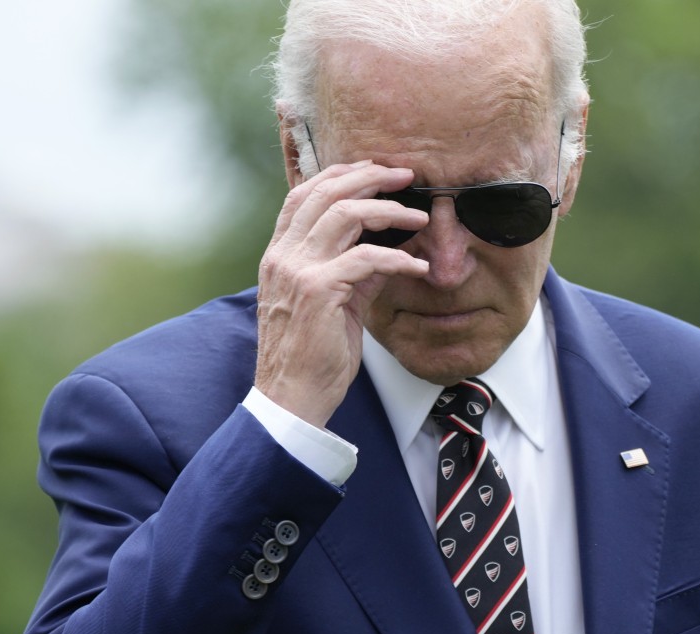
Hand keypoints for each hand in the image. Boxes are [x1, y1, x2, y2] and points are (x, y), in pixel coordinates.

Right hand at [255, 161, 429, 426]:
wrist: (292, 397)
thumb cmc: (311, 355)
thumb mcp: (332, 305)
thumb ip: (353, 274)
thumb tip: (387, 253)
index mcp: (280, 255)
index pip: (304, 195)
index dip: (340, 175)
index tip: (375, 170)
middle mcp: (283, 256)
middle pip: (324, 193)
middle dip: (369, 177)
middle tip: (405, 176)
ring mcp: (298, 271)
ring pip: (344, 214)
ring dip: (388, 209)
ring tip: (419, 216)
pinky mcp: (319, 291)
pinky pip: (365, 258)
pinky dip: (397, 258)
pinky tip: (418, 268)